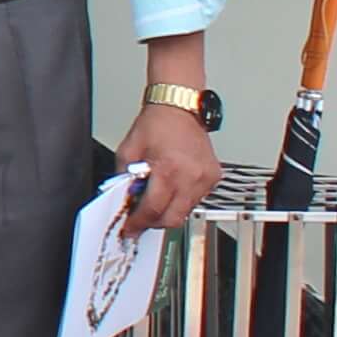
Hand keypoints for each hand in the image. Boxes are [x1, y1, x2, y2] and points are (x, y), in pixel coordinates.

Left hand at [114, 99, 218, 234]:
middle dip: (153, 222)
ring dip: (168, 210)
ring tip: (156, 196)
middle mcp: (190, 175)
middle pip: (172, 218)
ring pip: (185, 211)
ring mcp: (205, 178)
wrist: (179, 108)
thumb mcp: (128, 151)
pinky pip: (196, 199)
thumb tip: (123, 201)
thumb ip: (123, 179)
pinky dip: (182, 199)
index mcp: (168, 169)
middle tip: (141, 218)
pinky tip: (172, 186)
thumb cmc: (156, 125)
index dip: (138, 222)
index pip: (153, 209)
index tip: (130, 228)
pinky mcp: (213, 177)